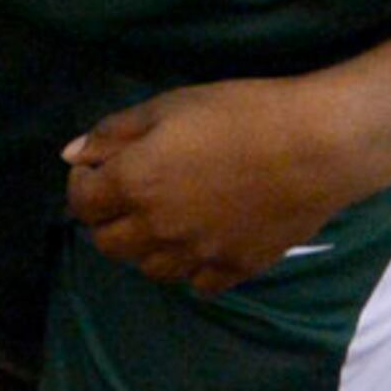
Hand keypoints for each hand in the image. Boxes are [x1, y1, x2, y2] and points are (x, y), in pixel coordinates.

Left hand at [61, 77, 390, 294]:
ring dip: (145, 247)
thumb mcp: (168, 106)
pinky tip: (201, 240)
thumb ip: (114, 133)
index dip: (82, 184)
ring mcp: (197, 255)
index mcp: (135, 184)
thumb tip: (73, 155)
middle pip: (108, 244)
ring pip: (150, 269)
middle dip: (107, 219)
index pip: (81, 203)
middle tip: (128, 194)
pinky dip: (190, 267)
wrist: (317, 146)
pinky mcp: (235, 270)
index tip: (99, 168)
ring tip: (164, 219)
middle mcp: (158, 229)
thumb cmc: (238, 113)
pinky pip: (198, 284)